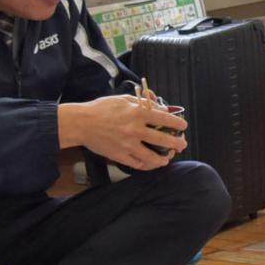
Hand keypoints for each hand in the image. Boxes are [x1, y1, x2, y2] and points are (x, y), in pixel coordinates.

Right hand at [60, 95, 184, 170]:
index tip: (183, 126)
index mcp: (137, 113)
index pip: (165, 119)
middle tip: (182, 144)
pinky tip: (152, 163)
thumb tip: (162, 109)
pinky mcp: (119, 155)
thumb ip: (144, 103)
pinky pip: (138, 164)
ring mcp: (127, 145)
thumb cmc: (102, 109)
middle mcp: (135, 130)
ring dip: (164, 159)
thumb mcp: (124, 99)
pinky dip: (148, 165)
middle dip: (178, 143)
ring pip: (153, 157)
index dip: (178, 124)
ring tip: (168, 158)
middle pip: (164, 140)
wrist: (81, 123)